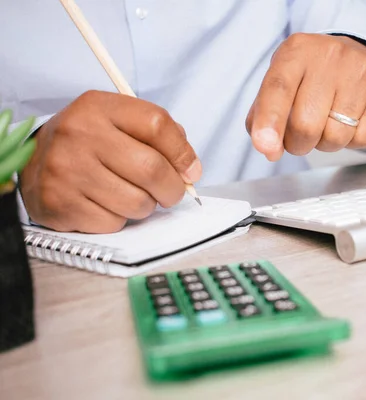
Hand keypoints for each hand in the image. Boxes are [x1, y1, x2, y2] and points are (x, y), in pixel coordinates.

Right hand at [19, 91, 201, 232]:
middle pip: (152, 169)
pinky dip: (119, 219)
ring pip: (137, 203)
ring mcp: (66, 170)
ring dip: (145, 206)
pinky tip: (105, 205)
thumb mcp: (118, 122)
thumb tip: (190, 169)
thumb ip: (159, 135)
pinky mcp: (60, 204)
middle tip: (171, 193)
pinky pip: (113, 223)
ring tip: (132, 196)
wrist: (32, 163)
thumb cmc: (89, 144)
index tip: (191, 170)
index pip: (157, 124)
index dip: (183, 152)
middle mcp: (79, 134)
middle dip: (173, 188)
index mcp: (98, 107)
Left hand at [246, 33, 365, 160]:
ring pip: (336, 137)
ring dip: (326, 143)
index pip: (278, 89)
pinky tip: (350, 121)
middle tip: (300, 135)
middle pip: (306, 125)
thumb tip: (269, 150)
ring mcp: (361, 71)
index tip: (265, 146)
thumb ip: (263, 117)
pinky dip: (352, 141)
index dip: (270, 121)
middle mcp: (330, 56)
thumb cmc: (309, 76)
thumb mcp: (279, 83)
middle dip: (298, 144)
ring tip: (327, 123)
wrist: (354, 53)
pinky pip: (363, 139)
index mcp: (296, 52)